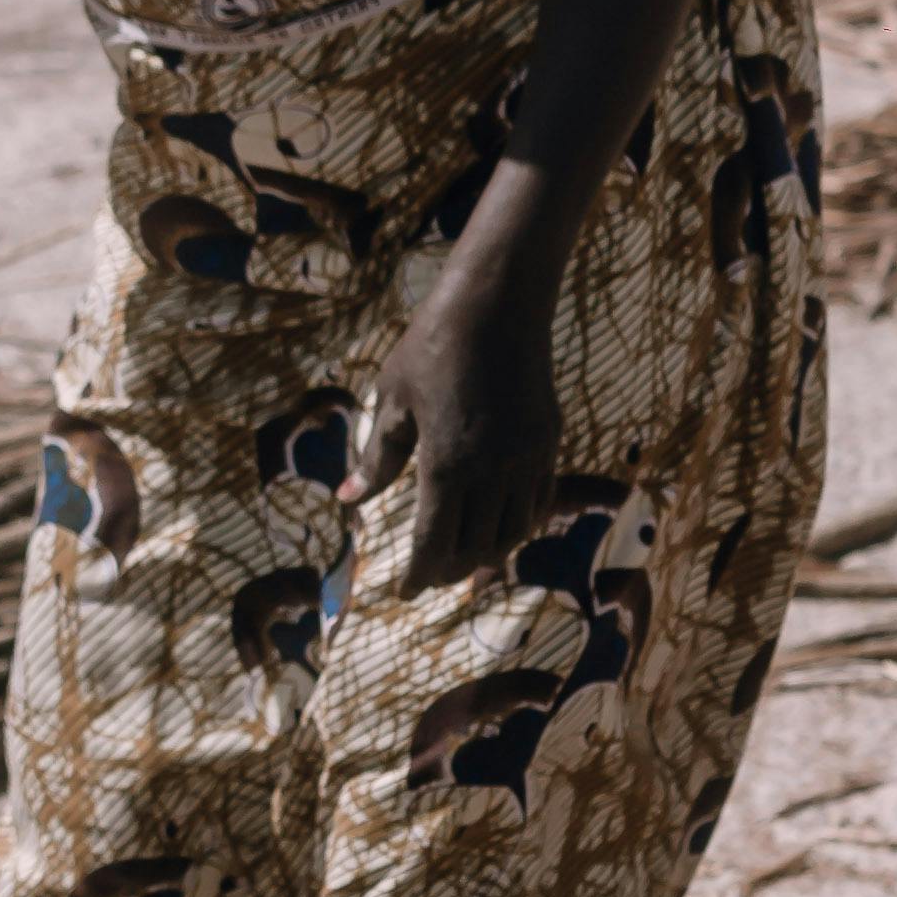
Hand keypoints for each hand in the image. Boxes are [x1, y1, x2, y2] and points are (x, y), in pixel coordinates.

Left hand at [348, 267, 561, 595]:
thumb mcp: (393, 400)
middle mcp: (492, 470)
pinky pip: (537, 503)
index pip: (435, 544)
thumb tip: (348, 500)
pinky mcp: (548, 442)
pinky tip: (501, 528)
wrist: (497, 303)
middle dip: (450, 571)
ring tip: (466, 562)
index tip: (405, 594)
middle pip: (476, 548)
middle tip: (431, 578)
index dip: (419, 577)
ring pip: (512, 533)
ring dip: (487, 555)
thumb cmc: (433, 345)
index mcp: (447, 464)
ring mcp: (526, 457)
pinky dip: (518, 526)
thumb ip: (376, 458)